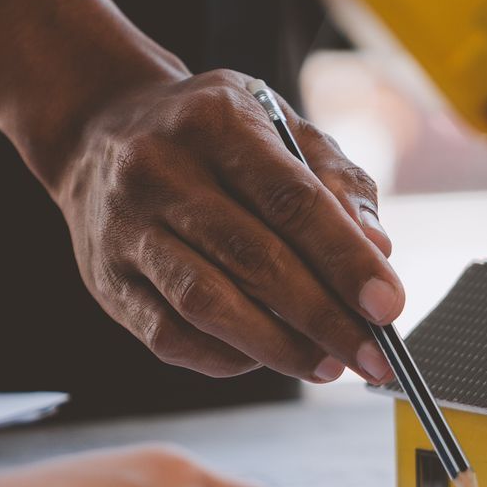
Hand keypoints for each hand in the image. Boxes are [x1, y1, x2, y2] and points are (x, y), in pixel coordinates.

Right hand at [43, 68, 403, 382]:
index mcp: (217, 123)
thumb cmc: (210, 133)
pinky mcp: (107, 281)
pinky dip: (226, 357)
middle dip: (323, 317)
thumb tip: (378, 250)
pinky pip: (170, 336)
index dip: (345, 260)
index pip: (293, 201)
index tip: (388, 307)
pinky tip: (267, 357)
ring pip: (207, 304)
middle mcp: (162, 172)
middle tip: (372, 355)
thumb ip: (335, 179)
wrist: (98, 129)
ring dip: (278, 346)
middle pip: (254, 259)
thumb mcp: (277, 122)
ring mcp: (127, 230)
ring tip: (327, 364)